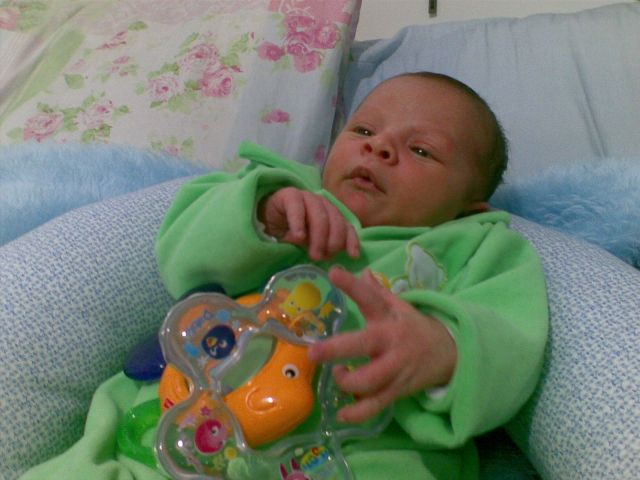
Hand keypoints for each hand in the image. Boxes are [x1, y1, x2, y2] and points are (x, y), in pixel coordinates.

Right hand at [257, 187, 359, 260]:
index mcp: (332, 214)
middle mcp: (323, 204)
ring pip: (320, 216)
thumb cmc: (291, 231)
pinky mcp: (290, 195)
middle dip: (332, 242)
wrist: (267, 217)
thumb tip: (329, 257)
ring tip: (313, 254)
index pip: (347, 226)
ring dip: (318, 237)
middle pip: (335, 221)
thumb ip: (321, 246)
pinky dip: (299, 223)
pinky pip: (297, 208)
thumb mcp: (309, 242)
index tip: (353, 257)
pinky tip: (298, 237)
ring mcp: (308, 197)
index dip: (351, 241)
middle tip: (322, 258)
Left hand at [308, 267, 456, 422]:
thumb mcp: (400, 307)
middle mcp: (390, 343)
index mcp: (389, 318)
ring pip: (368, 381)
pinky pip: (375, 406)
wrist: (450, 354)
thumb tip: (362, 271)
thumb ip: (378, 292)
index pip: (369, 298)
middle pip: (363, 345)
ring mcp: (394, 369)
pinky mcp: (397, 390)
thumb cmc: (415, 327)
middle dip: (337, 349)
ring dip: (346, 381)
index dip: (352, 285)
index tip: (333, 272)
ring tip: (339, 374)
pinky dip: (357, 413)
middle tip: (314, 353)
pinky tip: (341, 413)